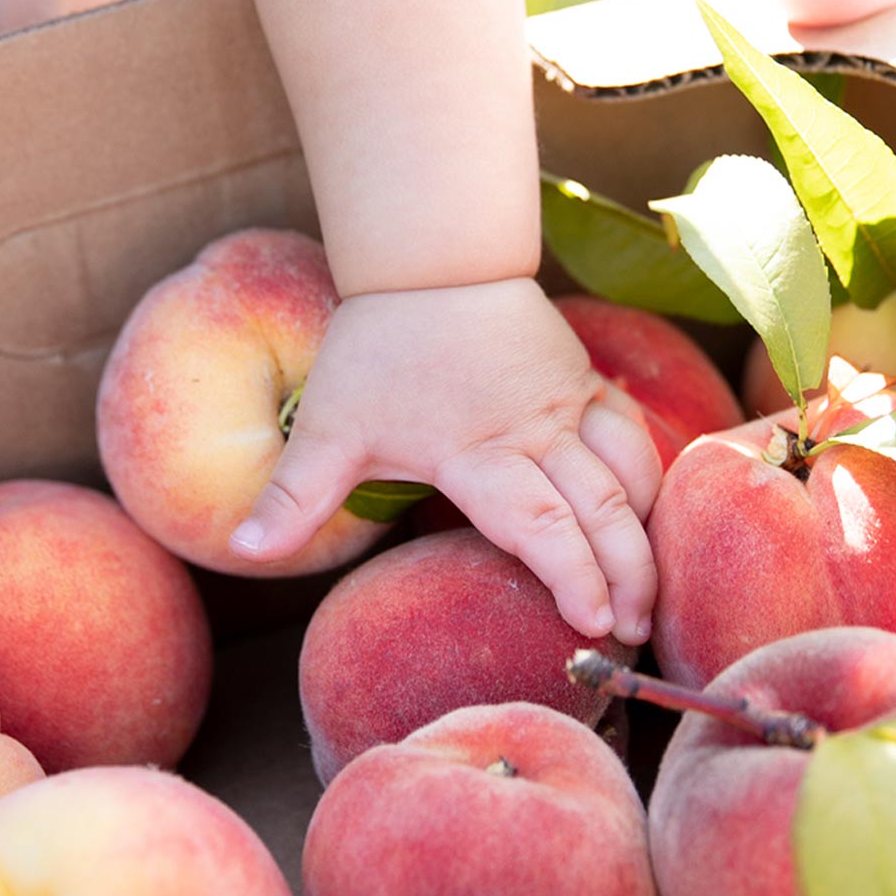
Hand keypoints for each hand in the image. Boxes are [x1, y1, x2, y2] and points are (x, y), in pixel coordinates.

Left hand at [231, 278, 663, 641]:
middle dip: (625, 575)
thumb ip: (295, 495)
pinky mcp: (585, 381)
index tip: (589, 622)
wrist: (430, 261)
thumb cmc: (378, 348)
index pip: (537, 522)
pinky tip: (651, 520)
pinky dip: (649, 479)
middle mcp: (534, 431)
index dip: (570, 574)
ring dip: (645, 534)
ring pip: (630, 473)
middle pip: (600, 509)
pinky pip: (632, 434)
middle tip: (631, 634)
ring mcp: (567, 404)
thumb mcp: (329, 424)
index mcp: (476, 450)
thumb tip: (243, 551)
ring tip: (650, 594)